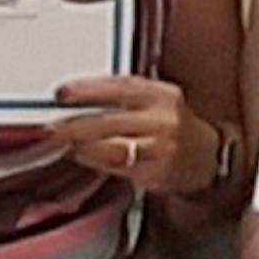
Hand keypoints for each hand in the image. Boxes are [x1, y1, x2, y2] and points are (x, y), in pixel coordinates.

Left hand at [50, 71, 217, 194]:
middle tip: (51, 127)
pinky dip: (97, 161)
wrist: (207, 157)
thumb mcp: (155, 101)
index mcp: (160, 94)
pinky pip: (119, 166)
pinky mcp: (158, 171)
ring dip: (83, 146)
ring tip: (64, 143)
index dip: (88, 89)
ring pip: (113, 147)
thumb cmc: (173, 126)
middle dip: (75, 125)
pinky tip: (84, 157)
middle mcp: (163, 118)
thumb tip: (76, 100)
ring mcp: (162, 147)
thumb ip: (122, 97)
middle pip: (110, 120)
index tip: (62, 93)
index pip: (120, 86)